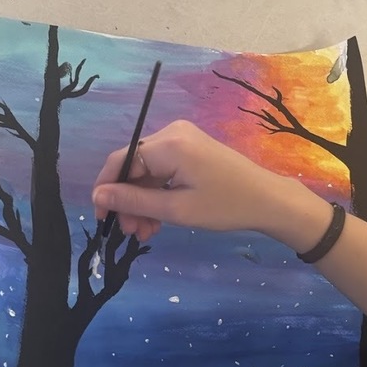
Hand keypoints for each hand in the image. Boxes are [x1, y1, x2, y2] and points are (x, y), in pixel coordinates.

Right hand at [92, 120, 327, 246]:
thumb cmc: (225, 206)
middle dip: (128, 201)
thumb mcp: (176, 209)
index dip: (106, 189)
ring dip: (142, 202)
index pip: (120, 160)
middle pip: (133, 166)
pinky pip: (162, 171)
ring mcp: (183, 140)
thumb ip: (134, 201)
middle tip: (130, 233)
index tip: (103, 218)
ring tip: (146, 233)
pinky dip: (157, 194)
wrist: (267, 200)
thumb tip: (99, 195)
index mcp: (168, 144)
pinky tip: (157, 220)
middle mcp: (172, 133)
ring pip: (147, 172)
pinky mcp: (191, 149)